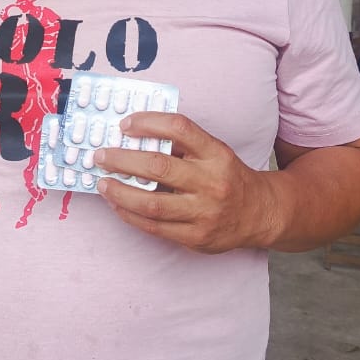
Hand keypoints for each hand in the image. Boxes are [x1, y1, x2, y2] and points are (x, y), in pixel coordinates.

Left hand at [94, 112, 272, 252]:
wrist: (258, 213)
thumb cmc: (227, 177)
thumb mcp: (215, 152)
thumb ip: (183, 144)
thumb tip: (134, 135)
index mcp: (216, 154)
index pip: (180, 129)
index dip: (149, 123)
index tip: (125, 124)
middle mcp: (212, 182)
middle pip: (160, 167)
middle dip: (123, 160)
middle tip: (101, 155)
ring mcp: (204, 212)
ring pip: (153, 203)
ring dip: (121, 192)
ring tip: (102, 183)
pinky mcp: (196, 237)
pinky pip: (155, 227)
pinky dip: (130, 215)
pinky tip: (117, 205)